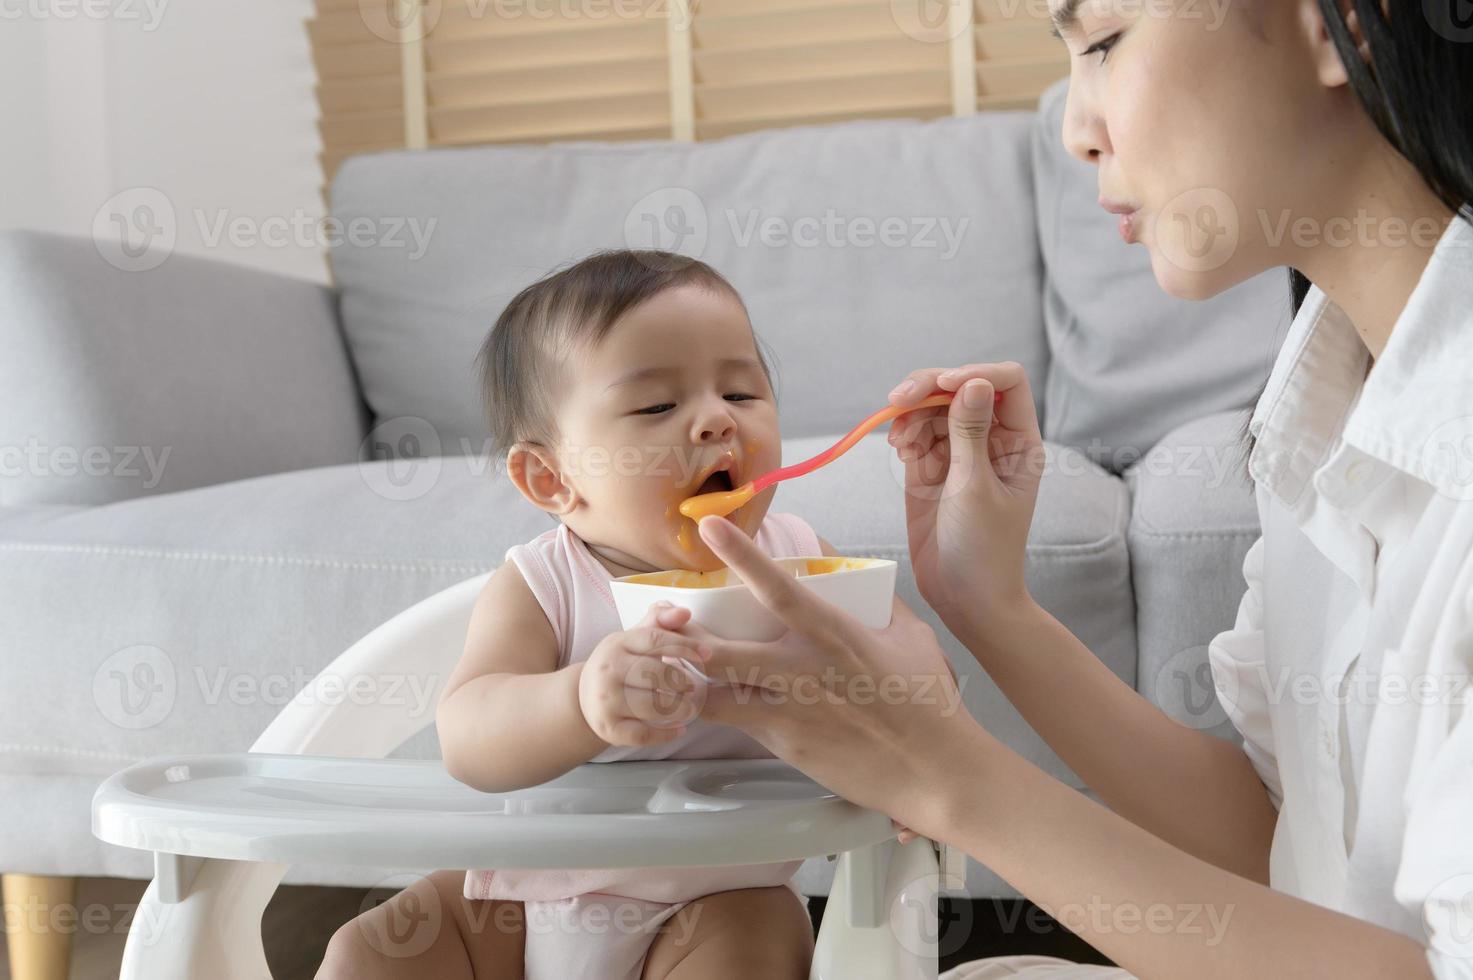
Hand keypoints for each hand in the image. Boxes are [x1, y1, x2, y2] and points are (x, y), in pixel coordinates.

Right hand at [578, 603, 710, 747]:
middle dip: (680, 681)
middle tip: (693, 686)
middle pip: (654, 674)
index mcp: (617, 643)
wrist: (583, 695)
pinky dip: (665, 734)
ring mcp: (605, 700)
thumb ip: (660, 621)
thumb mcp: (634, 638)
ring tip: (690, 707)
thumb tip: (685, 612)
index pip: (655, 639)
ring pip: (651, 706)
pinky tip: (679, 729)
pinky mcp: (607, 728)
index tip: (708, 654)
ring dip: (677, 708)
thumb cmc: (620, 663)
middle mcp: (607, 670)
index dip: (685, 645)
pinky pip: (642, 734)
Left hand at [682, 515, 989, 840]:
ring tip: (669, 660)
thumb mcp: (909, 636)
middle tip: (663, 620)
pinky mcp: (784, 745)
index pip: (779, 589)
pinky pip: (734, 720)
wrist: (934, 772)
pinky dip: (714, 704)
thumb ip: (876, 600)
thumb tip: (849, 570)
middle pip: (722, 652)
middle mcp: (803, 672)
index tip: (711, 527)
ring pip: (715, 693)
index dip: (742, 556)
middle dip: (684, 638)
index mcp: (834, 636)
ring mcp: (789, 712)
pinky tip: (702, 695)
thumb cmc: (927, 700)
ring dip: (689, 676)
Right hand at [886, 362, 1045, 631]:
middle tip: (897, 400)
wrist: (964, 598)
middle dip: (928, 388)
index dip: (975, 374)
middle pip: (960, 388)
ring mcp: (959, 453)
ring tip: (898, 442)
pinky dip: (903, 433)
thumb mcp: (975, 488)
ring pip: (932, 408)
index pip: (1006, 383)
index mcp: (1019, 441)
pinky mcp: (930, 469)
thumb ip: (969, 433)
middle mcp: (991, 440)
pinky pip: (915, 434)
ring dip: (910, 414)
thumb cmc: (983, 549)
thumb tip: (972, 382)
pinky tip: (898, 449)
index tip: (942, 386)